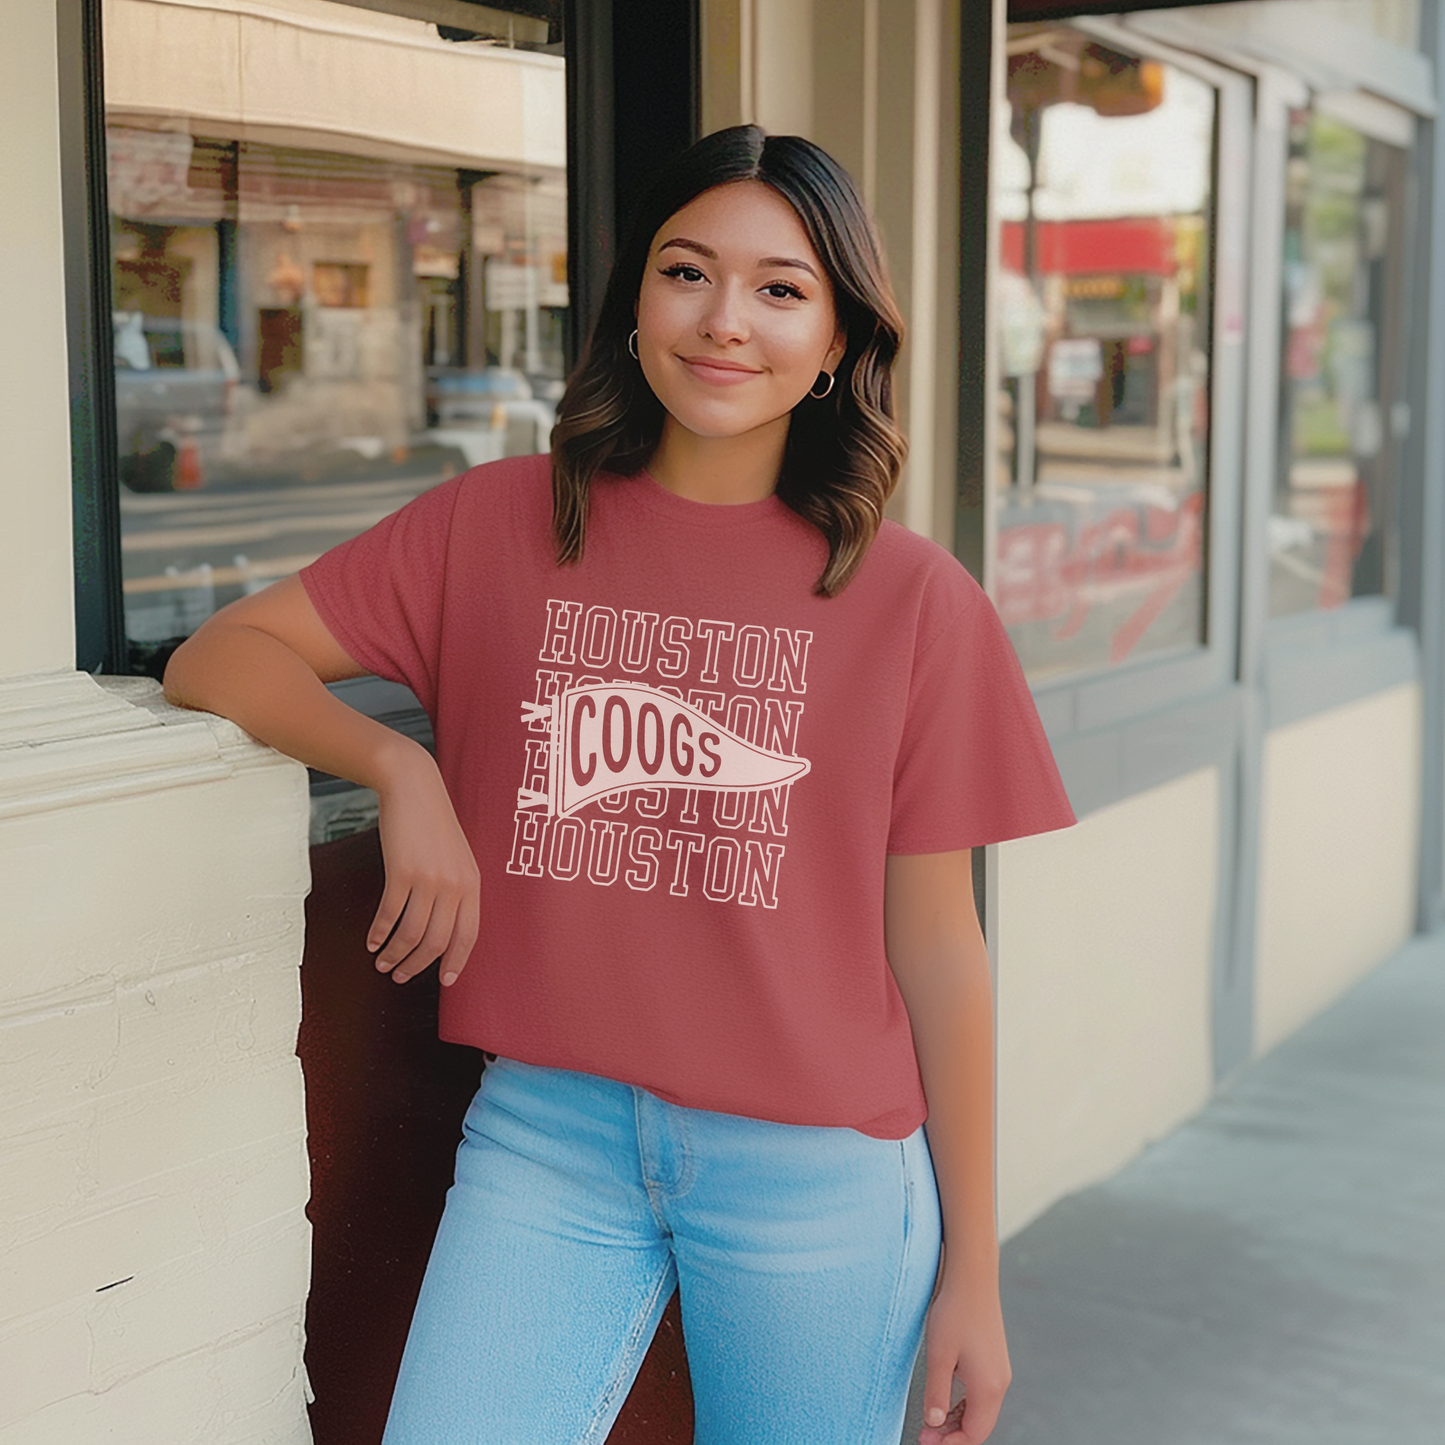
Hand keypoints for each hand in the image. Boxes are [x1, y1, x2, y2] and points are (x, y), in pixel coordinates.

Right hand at [367, 750, 479, 986]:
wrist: (414, 788)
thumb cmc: (433, 825)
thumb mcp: (457, 857)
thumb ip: (456, 889)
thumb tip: (444, 928)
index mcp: (473, 883)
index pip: (468, 935)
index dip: (456, 961)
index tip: (444, 981)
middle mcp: (455, 885)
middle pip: (437, 942)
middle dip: (417, 965)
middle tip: (400, 976)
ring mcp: (429, 879)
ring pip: (411, 934)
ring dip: (395, 954)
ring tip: (382, 963)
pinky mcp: (402, 872)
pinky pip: (390, 914)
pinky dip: (379, 933)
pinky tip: (372, 941)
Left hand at [918, 1268, 1011, 1443]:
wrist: (972, 1278)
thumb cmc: (954, 1313)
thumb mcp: (939, 1355)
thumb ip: (937, 1393)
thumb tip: (933, 1423)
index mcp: (989, 1387)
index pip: (974, 1433)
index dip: (949, 1444)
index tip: (924, 1440)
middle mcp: (1000, 1383)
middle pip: (979, 1426)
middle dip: (953, 1436)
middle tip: (924, 1434)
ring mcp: (999, 1372)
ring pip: (981, 1412)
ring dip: (957, 1421)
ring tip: (931, 1421)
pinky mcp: (994, 1361)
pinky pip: (982, 1395)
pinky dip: (964, 1405)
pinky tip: (946, 1402)